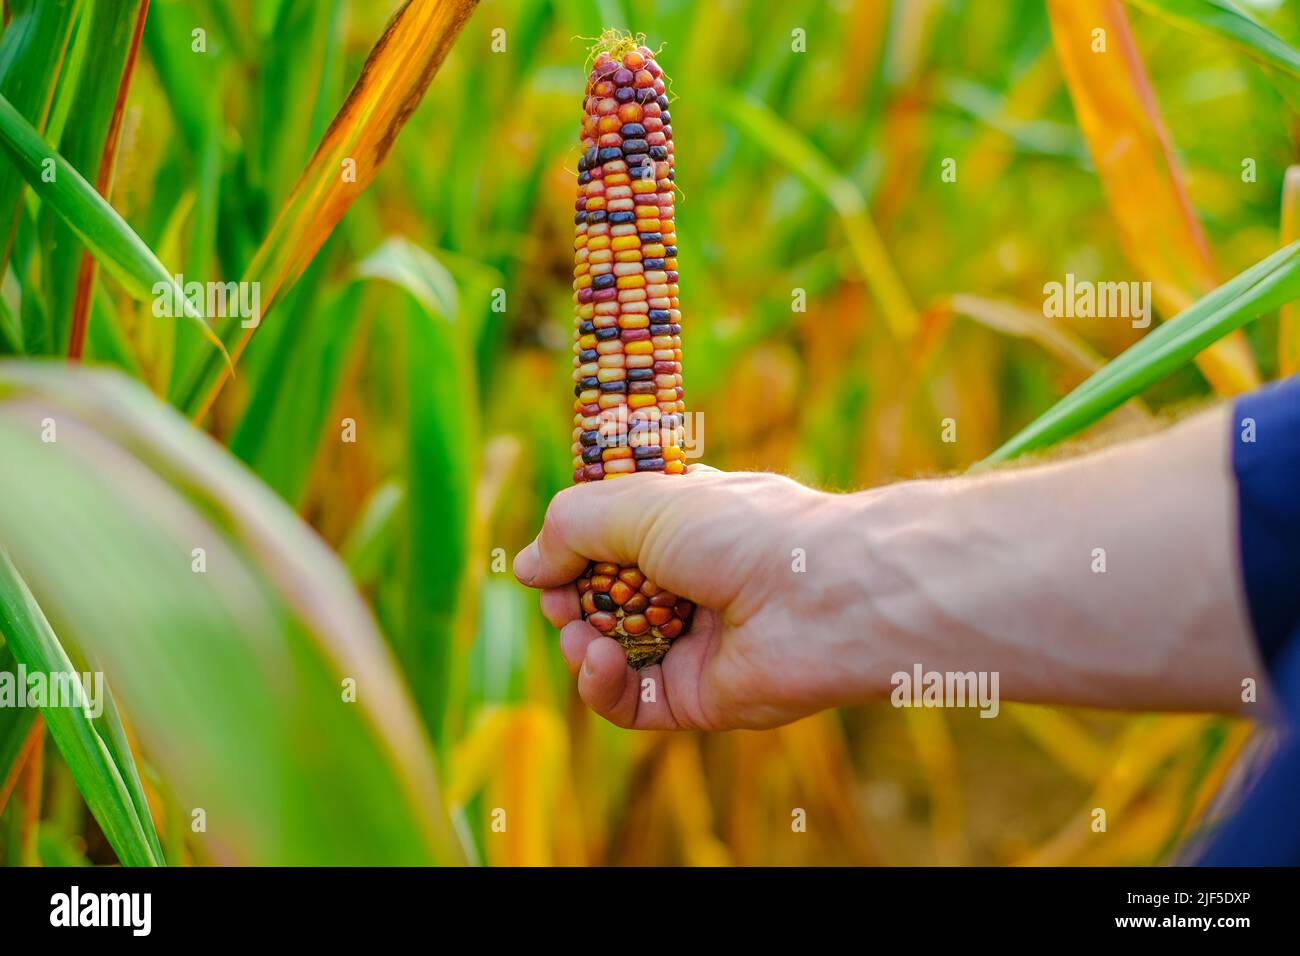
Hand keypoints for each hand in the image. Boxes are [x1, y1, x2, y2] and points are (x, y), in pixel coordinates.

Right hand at [513, 466, 866, 729]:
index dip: (574, 546)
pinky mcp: (695, 697)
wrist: (822, 597)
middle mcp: (685, 583)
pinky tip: (599, 661)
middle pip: (600, 599)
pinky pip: (629, 702)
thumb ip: (574, 526)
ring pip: (608, 653)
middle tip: (560, 599)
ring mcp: (690, 642)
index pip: (610, 537)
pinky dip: (601, 685)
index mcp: (682, 525)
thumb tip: (524, 566)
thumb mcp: (644, 503)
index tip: (547, 553)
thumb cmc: (744, 533)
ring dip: (579, 643)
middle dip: (568, 600)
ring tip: (582, 635)